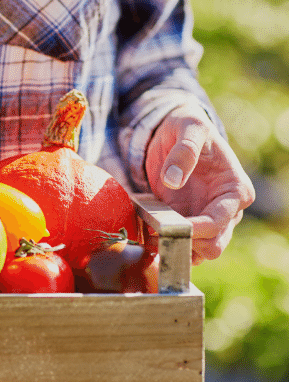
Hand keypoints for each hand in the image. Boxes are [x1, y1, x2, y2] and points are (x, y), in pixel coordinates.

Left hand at [145, 103, 254, 264]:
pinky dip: (164, 246)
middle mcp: (227, 211)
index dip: (195, 230)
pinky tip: (147, 233)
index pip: (219, 222)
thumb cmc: (187, 128)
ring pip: (197, 253)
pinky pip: (180, 246)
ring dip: (173, 248)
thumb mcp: (189, 128)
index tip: (169, 225)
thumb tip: (173, 180)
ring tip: (149, 233)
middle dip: (185, 244)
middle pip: (213, 247)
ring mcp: (207, 220)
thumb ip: (185, 151)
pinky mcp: (187, 224)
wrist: (173, 132)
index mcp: (235, 190)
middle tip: (156, 232)